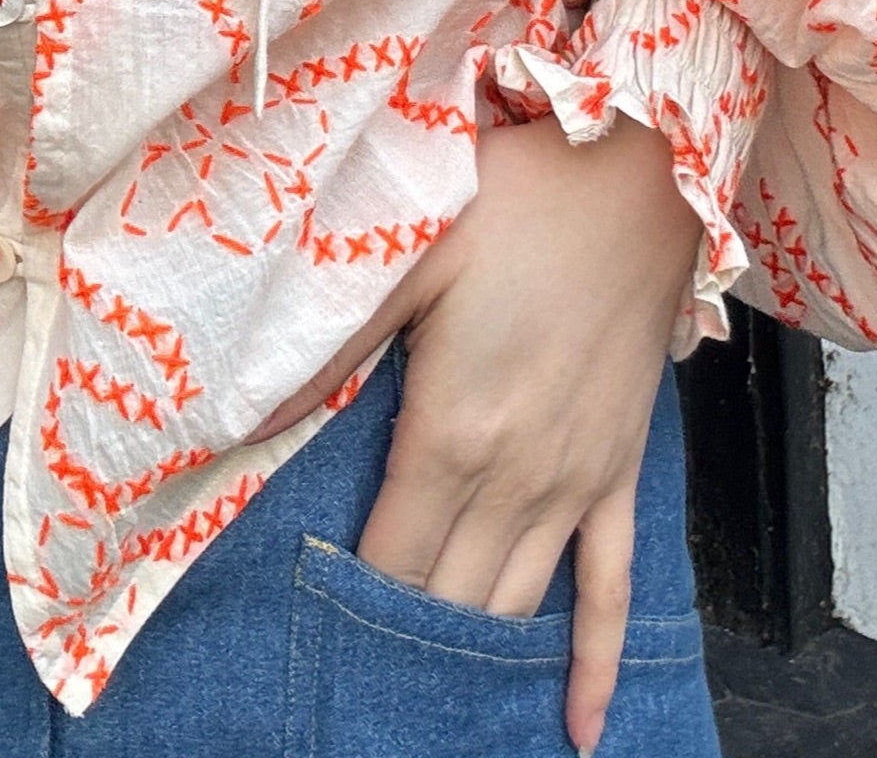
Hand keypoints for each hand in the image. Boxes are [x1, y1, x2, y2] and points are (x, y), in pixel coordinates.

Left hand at [255, 116, 699, 756]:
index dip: (348, 598)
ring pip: (516, 602)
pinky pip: (613, 589)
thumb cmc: (509, 200)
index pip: (389, 558)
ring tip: (426, 696)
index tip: (310, 624)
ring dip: (474, 651)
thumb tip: (243, 409)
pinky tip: (578, 727)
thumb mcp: (399, 255)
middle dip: (399, 636)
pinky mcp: (623, 471)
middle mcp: (517, 478)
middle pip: (448, 594)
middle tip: (352, 676)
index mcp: (450, 432)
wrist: (633, 174)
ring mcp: (577, 483)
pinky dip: (594, 662)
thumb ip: (329, 344)